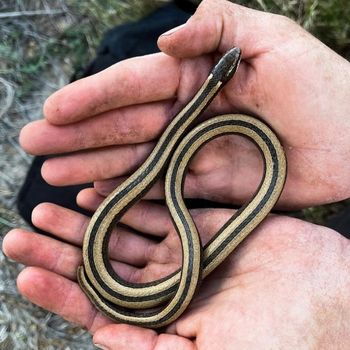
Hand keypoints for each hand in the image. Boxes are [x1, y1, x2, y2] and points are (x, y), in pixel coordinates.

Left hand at [3, 194, 349, 348]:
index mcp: (162, 321)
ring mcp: (183, 250)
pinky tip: (98, 191)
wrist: (330, 299)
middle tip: (22, 234)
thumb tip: (100, 341)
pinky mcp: (202, 222)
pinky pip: (157, 207)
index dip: (62, 290)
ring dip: (87, 221)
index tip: (26, 273)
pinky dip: (128, 199)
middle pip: (102, 264)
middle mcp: (166, 283)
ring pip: (123, 232)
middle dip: (62, 249)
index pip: (99, 305)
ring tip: (50, 208)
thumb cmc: (278, 342)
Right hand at [19, 0, 349, 208]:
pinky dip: (126, 193)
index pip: (132, 86)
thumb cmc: (321, 86)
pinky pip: (156, 190)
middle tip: (35, 147)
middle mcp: (186, 116)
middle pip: (122, 127)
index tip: (53, 111)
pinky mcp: (204, 184)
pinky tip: (96, 195)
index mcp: (196, 77)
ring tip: (54, 175)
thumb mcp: (273, 37)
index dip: (91, 99)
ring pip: (132, 160)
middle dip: (77, 137)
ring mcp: (191, 153)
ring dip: (92, 166)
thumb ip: (218, 23)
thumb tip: (166, 38)